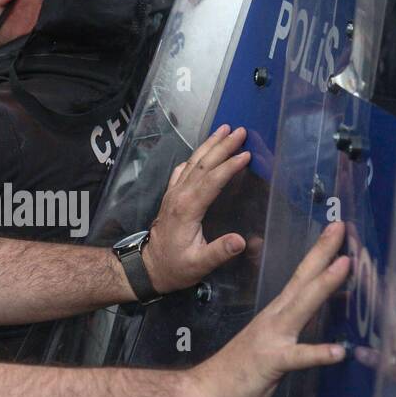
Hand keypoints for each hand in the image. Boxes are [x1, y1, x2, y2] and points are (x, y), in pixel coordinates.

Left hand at [141, 124, 251, 292]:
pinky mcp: (171, 196)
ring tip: (225, 129)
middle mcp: (179, 195)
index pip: (212, 180)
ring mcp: (173, 194)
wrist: (148, 268)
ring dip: (209, 144)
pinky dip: (195, 156)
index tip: (246, 154)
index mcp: (188, 208)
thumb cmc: (175, 267)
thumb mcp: (199, 265)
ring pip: (193, 162)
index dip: (229, 166)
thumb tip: (241, 241)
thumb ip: (220, 252)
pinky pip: (183, 169)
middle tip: (241, 130)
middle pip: (203, 164)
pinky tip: (202, 151)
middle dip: (222, 145)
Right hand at [186, 222, 348, 396]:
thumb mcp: (272, 345)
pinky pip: (297, 357)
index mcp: (276, 314)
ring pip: (302, 307)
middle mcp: (275, 319)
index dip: (319, 253)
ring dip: (323, 285)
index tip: (336, 229)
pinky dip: (317, 353)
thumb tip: (320, 316)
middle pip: (303, 281)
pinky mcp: (271, 362)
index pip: (301, 277)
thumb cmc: (237, 373)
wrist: (203, 393)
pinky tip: (338, 352)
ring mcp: (272, 339)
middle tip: (340, 227)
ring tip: (344, 265)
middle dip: (323, 253)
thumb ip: (294, 329)